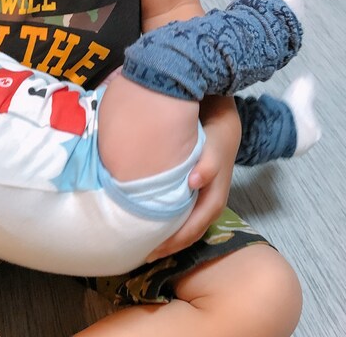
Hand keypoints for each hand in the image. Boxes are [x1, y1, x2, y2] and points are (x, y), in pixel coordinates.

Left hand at [146, 96, 240, 260]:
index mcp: (216, 190)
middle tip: (145, 253)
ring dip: (171, 236)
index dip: (180, 238)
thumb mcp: (216, 142)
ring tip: (147, 245)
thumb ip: (209, 161)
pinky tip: (152, 222)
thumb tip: (195, 183)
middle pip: (193, 228)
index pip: (199, 222)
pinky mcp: (195, 184)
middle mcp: (211, 195)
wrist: (221, 112)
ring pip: (189, 221)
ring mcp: (204, 191)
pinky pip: (184, 209)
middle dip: (172, 244)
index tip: (156, 248)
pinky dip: (170, 220)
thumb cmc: (216, 128)